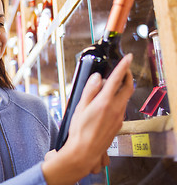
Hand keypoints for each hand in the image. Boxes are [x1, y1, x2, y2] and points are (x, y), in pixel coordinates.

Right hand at [42, 54, 133, 184]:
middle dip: (128, 76)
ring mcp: (118, 117)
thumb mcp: (80, 107)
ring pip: (124, 98)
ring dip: (121, 89)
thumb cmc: (80, 130)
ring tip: (109, 87)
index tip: (128, 57)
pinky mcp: (118, 124)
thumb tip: (97, 77)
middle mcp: (115, 108)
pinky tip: (106, 104)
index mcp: (105, 102)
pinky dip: (117, 101)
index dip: (123, 66)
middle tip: (125, 70)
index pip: (117, 79)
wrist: (85, 151)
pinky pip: (120, 108)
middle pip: (128, 88)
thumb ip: (90, 90)